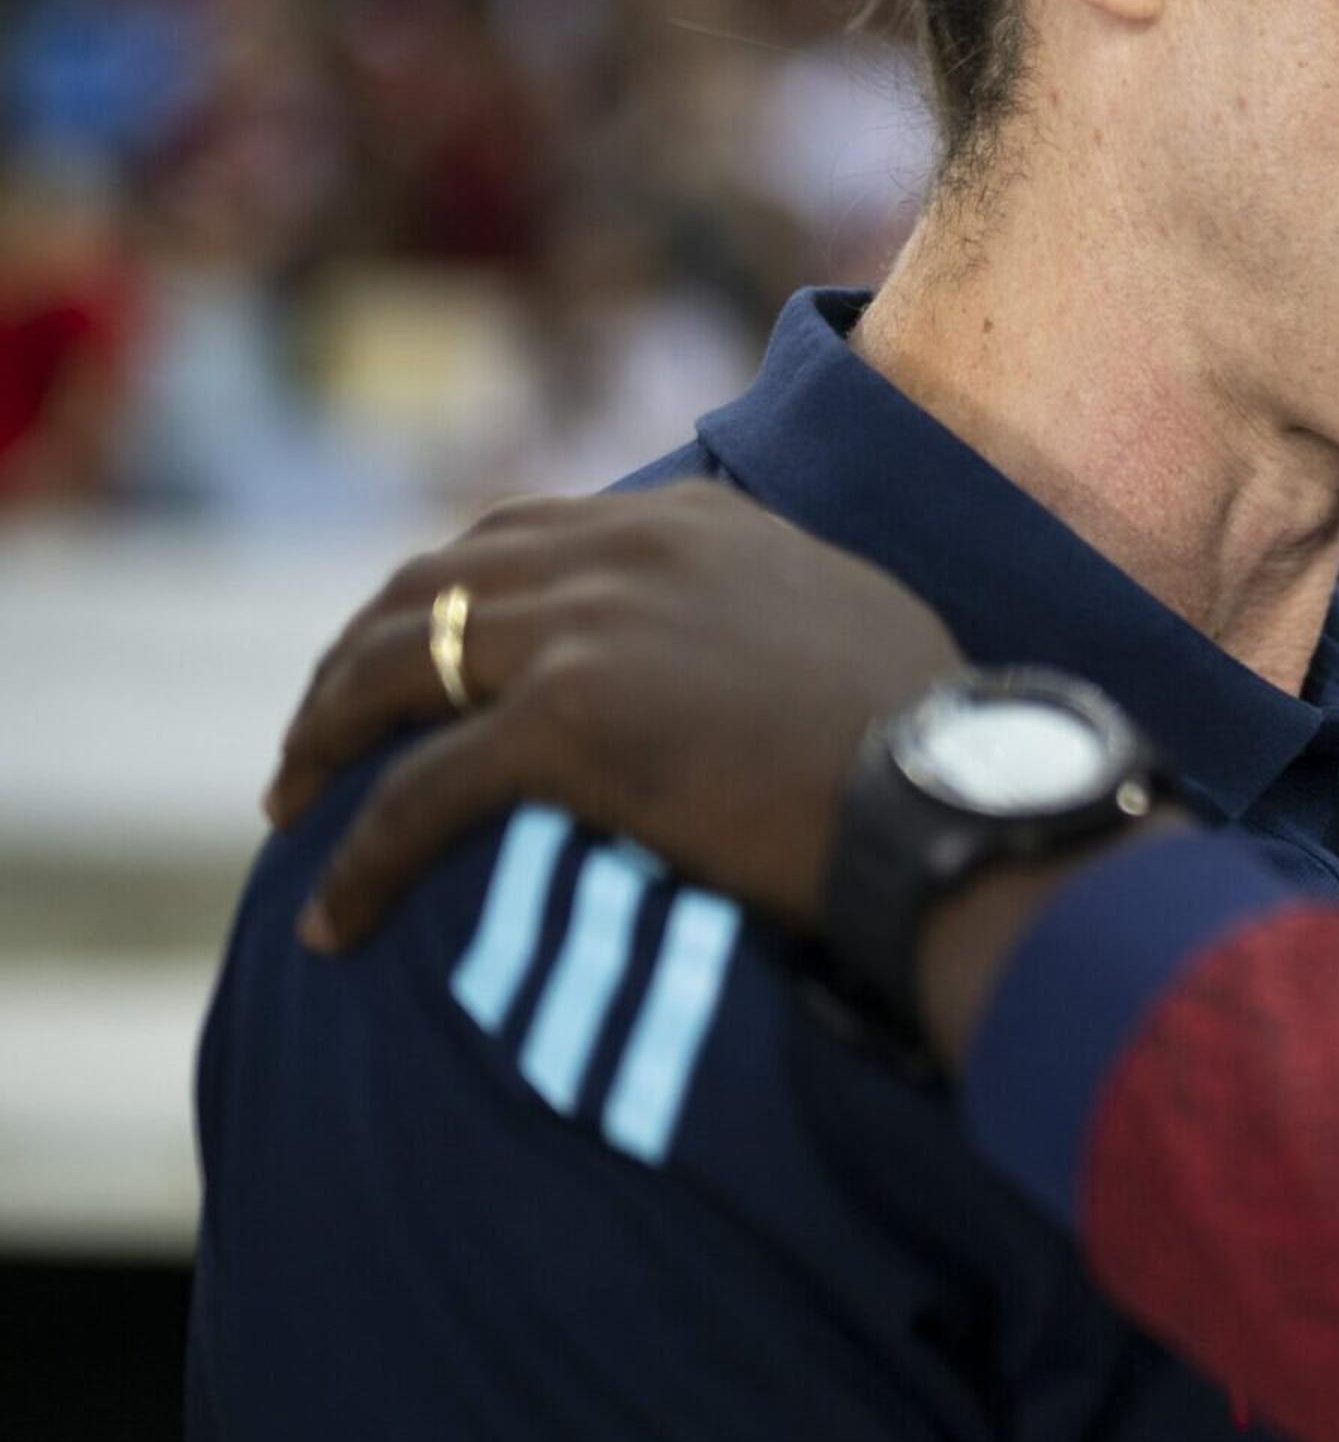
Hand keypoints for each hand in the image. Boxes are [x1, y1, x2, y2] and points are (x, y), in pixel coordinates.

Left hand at [276, 484, 962, 953]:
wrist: (947, 794)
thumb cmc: (931, 733)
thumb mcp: (846, 614)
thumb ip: (764, 599)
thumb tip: (748, 639)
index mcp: (688, 520)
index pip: (519, 535)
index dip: (446, 593)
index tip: (416, 651)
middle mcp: (624, 551)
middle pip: (430, 585)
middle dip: (355, 656)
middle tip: (319, 731)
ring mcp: (587, 630)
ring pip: (395, 670)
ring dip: (323, 739)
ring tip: (290, 803)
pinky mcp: (564, 726)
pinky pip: (417, 797)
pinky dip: (361, 862)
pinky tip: (330, 921)